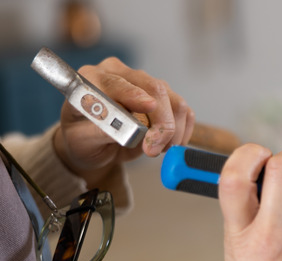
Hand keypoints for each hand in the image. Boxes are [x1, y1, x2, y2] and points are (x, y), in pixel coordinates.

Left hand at [53, 57, 194, 186]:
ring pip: (175, 102)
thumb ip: (100, 131)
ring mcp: (146, 83)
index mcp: (93, 78)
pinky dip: (182, 132)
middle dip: (161, 122)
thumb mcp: (81, 140)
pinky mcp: (165, 97)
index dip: (133, 94)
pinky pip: (184, 112)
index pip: (116, 82)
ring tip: (157, 149)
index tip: (149, 107)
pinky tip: (167, 144)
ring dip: (172, 131)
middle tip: (154, 149)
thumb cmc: (84, 138)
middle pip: (155, 89)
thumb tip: (129, 131)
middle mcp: (121, 74)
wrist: (94, 143)